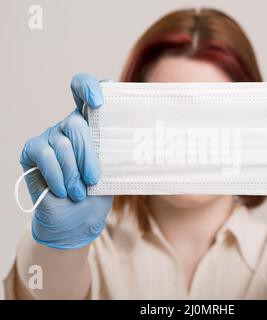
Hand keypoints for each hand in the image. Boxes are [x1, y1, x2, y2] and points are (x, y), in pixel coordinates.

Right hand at [20, 74, 112, 248]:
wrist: (77, 219)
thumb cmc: (98, 192)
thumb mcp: (113, 170)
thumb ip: (116, 151)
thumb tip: (138, 141)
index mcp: (92, 124)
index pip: (85, 90)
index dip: (89, 87)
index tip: (99, 102)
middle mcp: (70, 124)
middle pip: (77, 123)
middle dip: (88, 155)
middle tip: (94, 179)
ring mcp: (50, 135)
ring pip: (63, 143)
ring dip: (74, 172)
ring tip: (80, 192)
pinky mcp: (32, 150)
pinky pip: (45, 156)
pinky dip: (57, 176)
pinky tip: (64, 191)